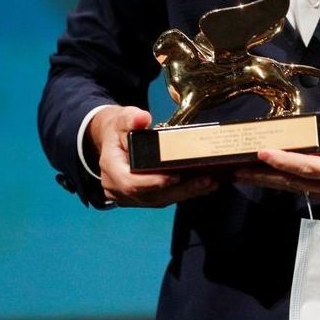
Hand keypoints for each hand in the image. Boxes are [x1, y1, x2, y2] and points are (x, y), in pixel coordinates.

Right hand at [87, 106, 217, 206]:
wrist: (112, 140)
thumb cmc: (119, 129)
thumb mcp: (122, 118)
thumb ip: (132, 118)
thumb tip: (142, 118)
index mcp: (110, 167)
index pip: (130, 182)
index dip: (153, 183)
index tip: (175, 177)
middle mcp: (116, 187)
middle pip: (150, 195)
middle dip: (179, 190)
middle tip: (205, 180)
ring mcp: (128, 196)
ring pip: (159, 201)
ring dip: (186, 193)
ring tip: (209, 183)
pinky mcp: (141, 199)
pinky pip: (163, 199)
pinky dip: (183, 193)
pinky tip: (203, 186)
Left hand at [234, 82, 319, 208]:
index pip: (309, 168)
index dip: (284, 161)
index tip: (261, 152)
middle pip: (294, 183)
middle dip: (263, 177)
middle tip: (235, 169)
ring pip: (296, 189)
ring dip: (270, 181)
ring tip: (242, 173)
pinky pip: (304, 190)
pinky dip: (285, 181)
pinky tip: (266, 176)